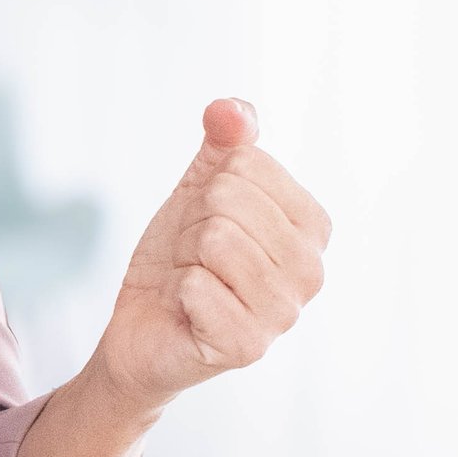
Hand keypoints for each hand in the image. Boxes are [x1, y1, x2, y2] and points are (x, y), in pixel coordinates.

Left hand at [92, 100, 329, 422]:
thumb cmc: (181, 257)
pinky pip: (197, 287)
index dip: (210, 186)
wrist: (145, 326)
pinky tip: (189, 313)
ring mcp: (284, 313)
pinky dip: (179, 294)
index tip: (209, 222)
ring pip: (214, 239)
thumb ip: (224, 142)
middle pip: (228, 199)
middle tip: (195, 258)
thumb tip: (231, 110)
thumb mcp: (200, 188)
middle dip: (192, 224)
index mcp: (312, 226)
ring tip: (194, 281)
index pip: (247, 162)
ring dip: (186, 258)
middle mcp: (311, 271)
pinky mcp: (248, 346)